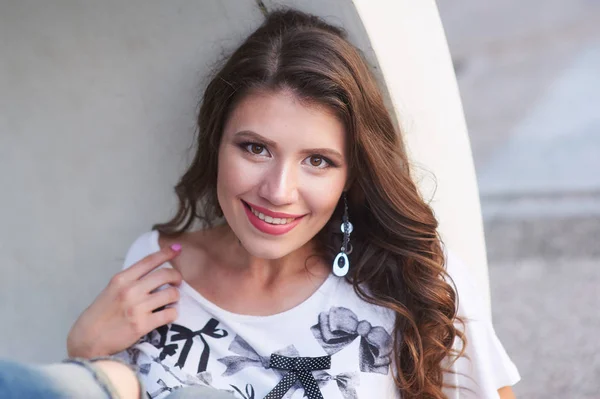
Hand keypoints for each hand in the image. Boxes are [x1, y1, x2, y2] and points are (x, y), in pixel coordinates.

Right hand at [67, 245, 182, 357]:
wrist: (88, 340)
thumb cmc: (100, 315)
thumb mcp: (111, 290)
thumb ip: (130, 281)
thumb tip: (152, 274)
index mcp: (121, 279)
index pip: (149, 261)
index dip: (166, 253)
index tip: (177, 249)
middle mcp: (130, 290)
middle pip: (165, 275)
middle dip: (176, 277)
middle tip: (177, 282)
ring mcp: (137, 308)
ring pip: (171, 294)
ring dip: (175, 296)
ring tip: (171, 301)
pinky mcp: (142, 325)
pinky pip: (169, 314)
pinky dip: (172, 313)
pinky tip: (167, 314)